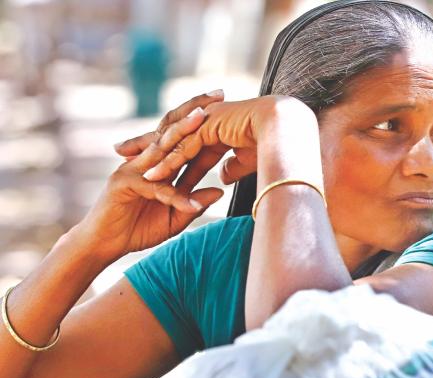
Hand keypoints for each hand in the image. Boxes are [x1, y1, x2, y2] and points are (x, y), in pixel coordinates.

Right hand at [78, 94, 226, 261]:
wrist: (104, 244)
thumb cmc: (138, 228)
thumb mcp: (175, 216)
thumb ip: (194, 201)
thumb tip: (219, 191)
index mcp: (159, 162)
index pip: (183, 134)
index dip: (204, 120)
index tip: (228, 104)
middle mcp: (146, 159)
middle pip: (171, 128)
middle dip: (195, 109)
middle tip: (219, 94)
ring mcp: (133, 168)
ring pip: (161, 147)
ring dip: (182, 132)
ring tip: (202, 119)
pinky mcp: (123, 184)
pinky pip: (154, 187)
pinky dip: (174, 195)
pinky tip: (192, 203)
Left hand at [138, 96, 318, 184]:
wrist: (287, 130)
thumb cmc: (275, 146)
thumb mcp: (247, 161)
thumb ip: (232, 167)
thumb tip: (222, 178)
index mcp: (215, 126)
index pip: (185, 138)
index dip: (166, 149)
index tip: (149, 159)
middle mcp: (207, 120)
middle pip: (170, 135)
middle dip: (146, 145)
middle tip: (122, 153)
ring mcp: (206, 121)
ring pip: (173, 142)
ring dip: (152, 158)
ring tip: (130, 171)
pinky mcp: (209, 126)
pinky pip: (183, 148)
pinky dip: (167, 162)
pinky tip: (152, 175)